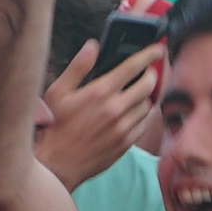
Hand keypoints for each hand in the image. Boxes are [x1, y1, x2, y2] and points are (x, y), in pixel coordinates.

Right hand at [35, 36, 161, 188]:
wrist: (56, 164)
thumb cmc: (54, 126)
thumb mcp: (58, 92)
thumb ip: (77, 67)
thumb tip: (92, 46)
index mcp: (100, 92)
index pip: (133, 66)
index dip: (149, 55)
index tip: (157, 50)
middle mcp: (115, 109)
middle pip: (148, 85)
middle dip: (151, 75)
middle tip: (147, 73)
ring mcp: (123, 128)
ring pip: (147, 106)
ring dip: (145, 97)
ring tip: (136, 94)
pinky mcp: (125, 144)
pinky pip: (143, 125)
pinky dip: (141, 116)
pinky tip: (131, 114)